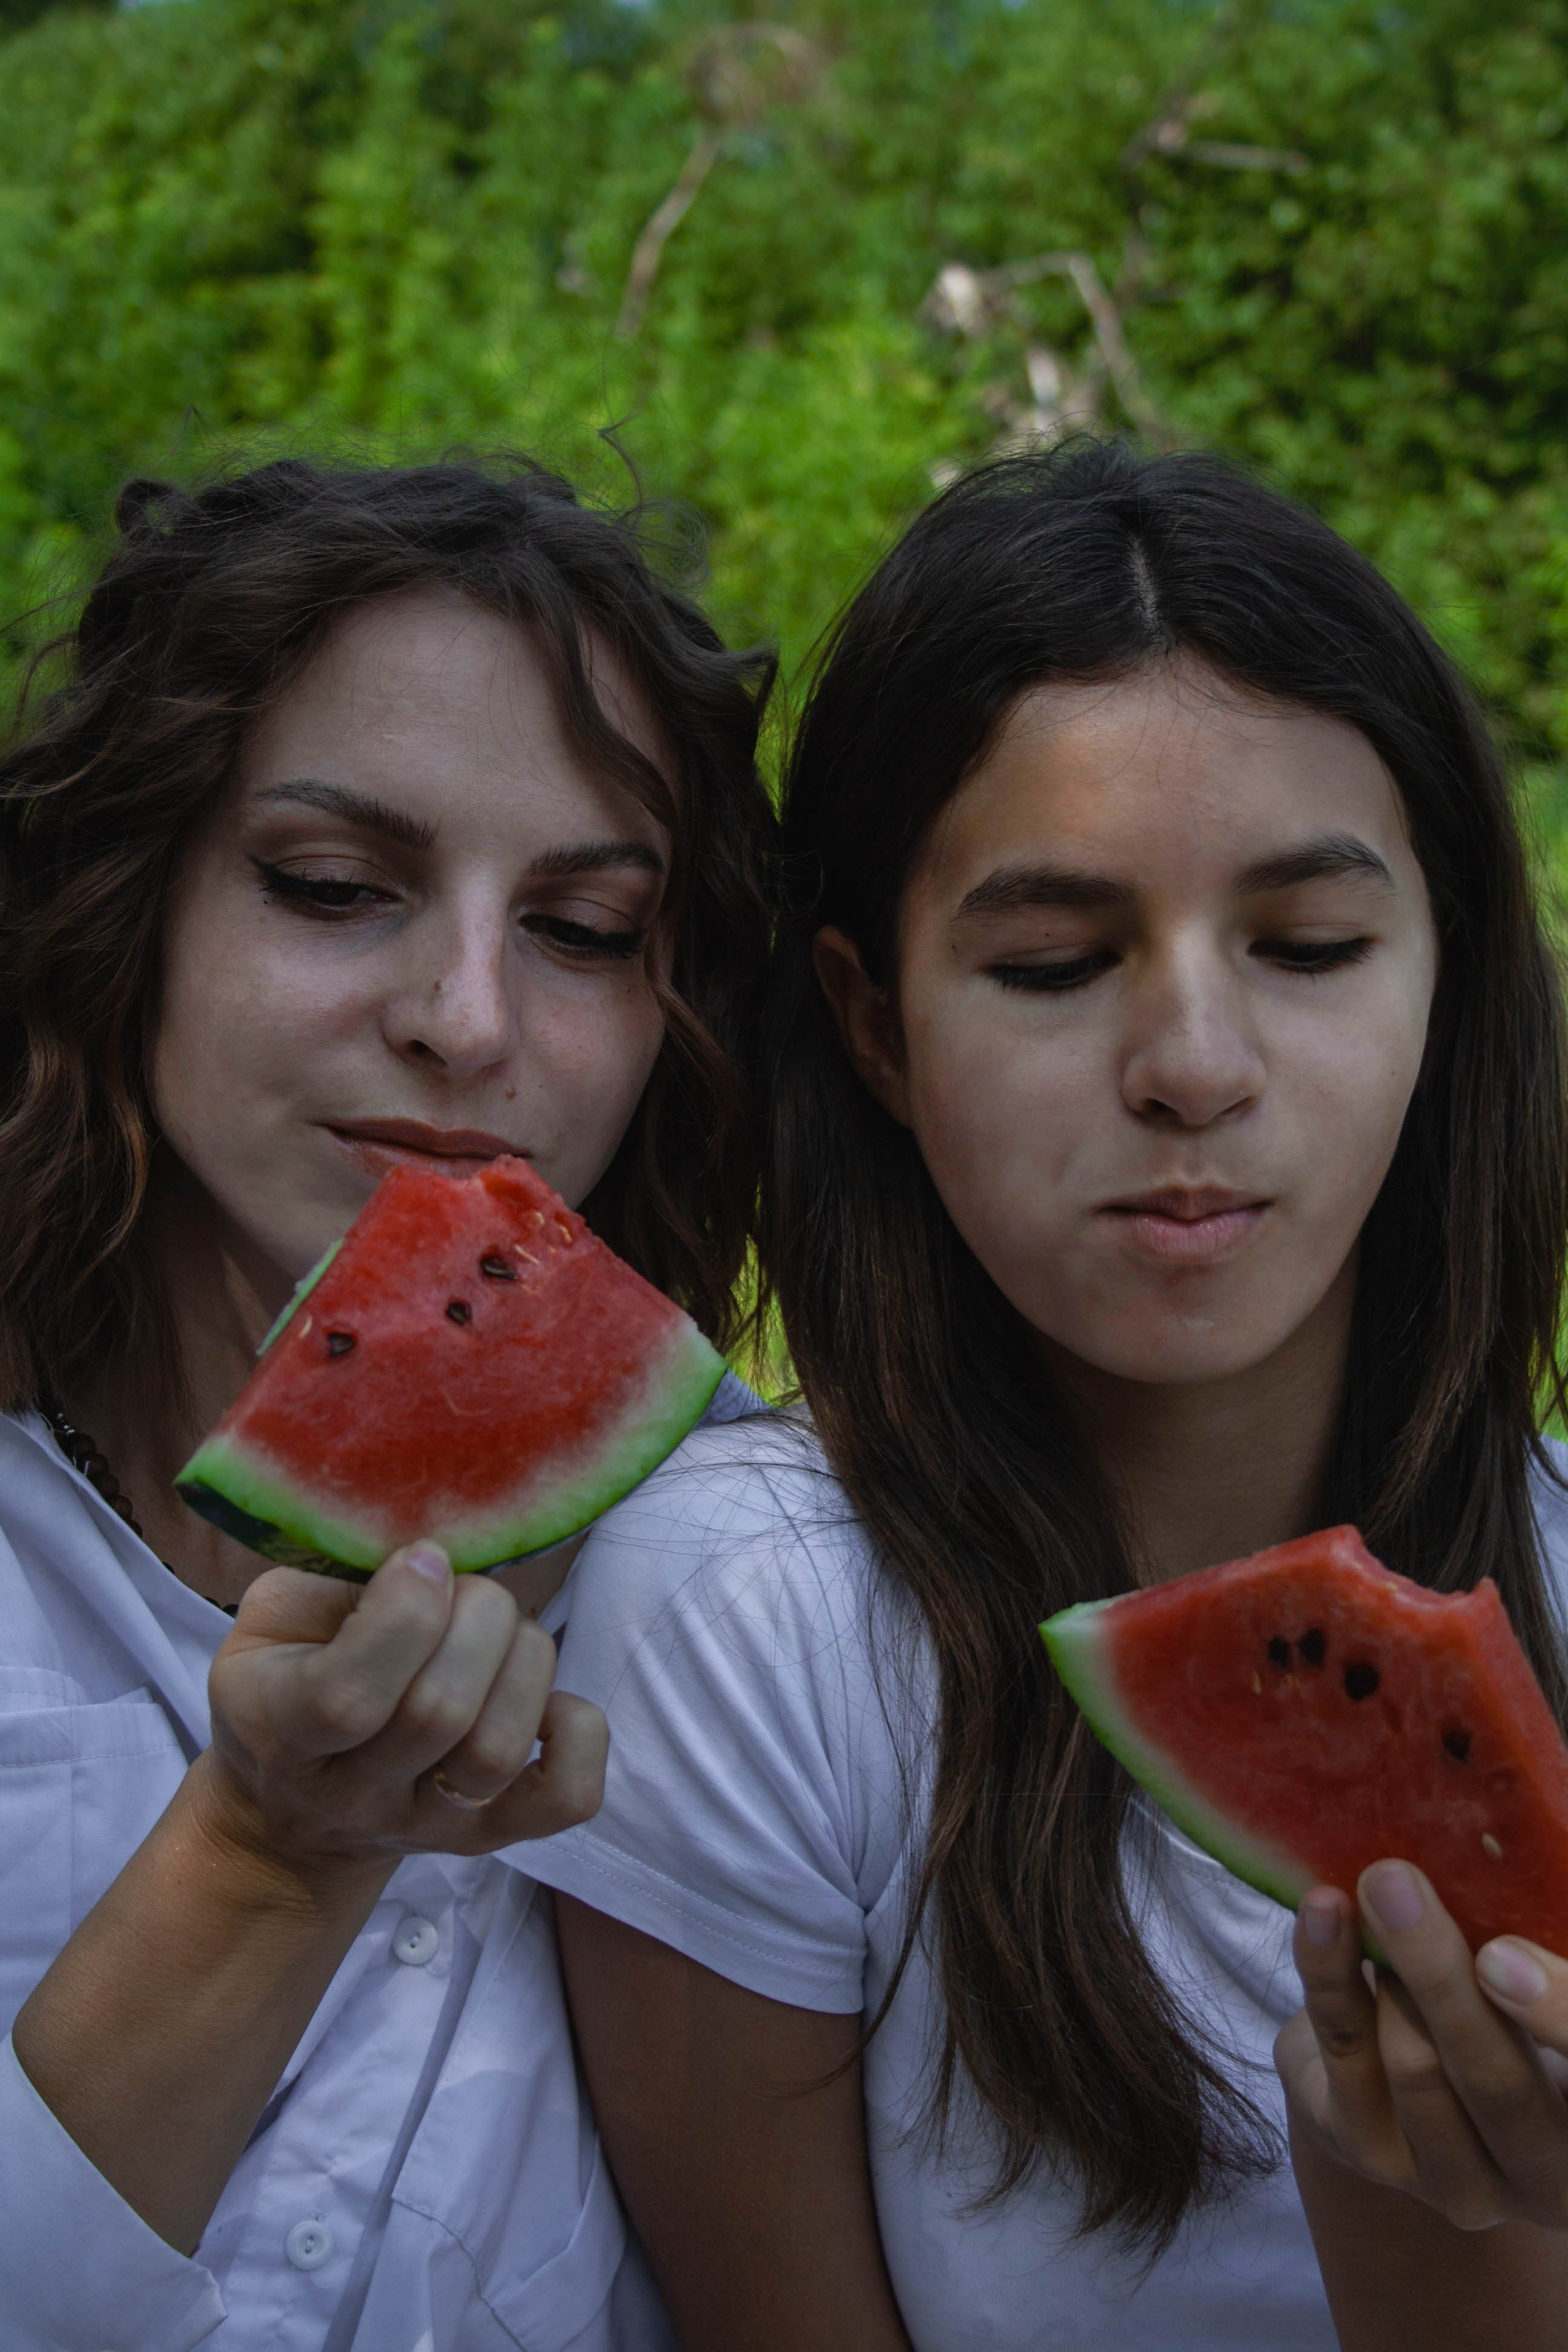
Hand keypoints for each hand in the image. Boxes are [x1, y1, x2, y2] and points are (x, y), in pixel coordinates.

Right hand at [201, 1541, 606, 1877]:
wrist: (298, 1816)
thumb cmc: (284, 1687)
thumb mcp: (266, 1623)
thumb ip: (326, 1583)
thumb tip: (427, 1557)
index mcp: (284, 1732)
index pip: (347, 1698)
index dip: (403, 1615)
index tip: (423, 1556)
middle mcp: (357, 1796)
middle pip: (440, 1713)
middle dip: (475, 1615)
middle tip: (464, 1584)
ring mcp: (430, 1826)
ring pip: (499, 1749)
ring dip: (522, 1659)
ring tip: (500, 1631)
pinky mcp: (493, 1837)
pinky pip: (567, 1797)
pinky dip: (577, 1730)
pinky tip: (544, 1695)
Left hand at [1277, 1861, 1567, 2230]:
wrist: (1409, 2062)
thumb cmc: (1512, 2000)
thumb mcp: (1543, 1985)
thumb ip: (1543, 1952)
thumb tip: (1519, 1858)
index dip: (1557, 2018)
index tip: (1500, 1954)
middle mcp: (1542, 2178)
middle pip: (1496, 2085)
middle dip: (1441, 1976)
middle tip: (1395, 1879)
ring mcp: (1456, 2182)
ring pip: (1415, 2068)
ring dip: (1390, 1966)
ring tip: (1378, 1884)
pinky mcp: (1370, 2154)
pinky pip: (1345, 2053)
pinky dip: (1329, 1970)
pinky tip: (1323, 1911)